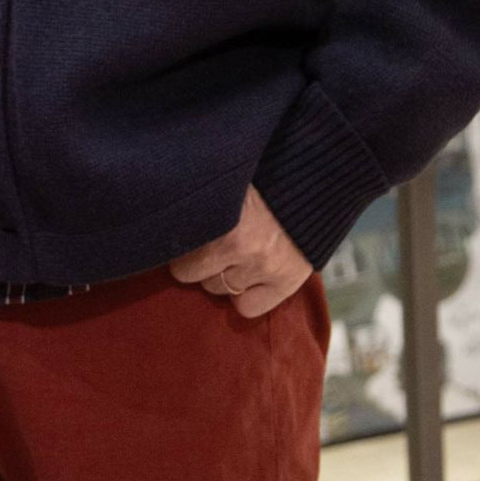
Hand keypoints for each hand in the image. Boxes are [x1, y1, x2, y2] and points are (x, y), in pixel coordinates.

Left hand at [167, 184, 313, 317]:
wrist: (317, 176)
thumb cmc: (265, 172)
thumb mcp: (226, 179)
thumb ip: (202, 199)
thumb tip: (162, 203)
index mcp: (215, 211)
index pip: (175, 244)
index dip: (180, 240)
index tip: (188, 234)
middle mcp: (234, 241)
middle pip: (191, 271)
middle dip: (199, 259)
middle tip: (214, 243)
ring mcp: (260, 264)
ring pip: (216, 288)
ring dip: (222, 274)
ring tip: (237, 254)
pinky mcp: (284, 281)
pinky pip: (246, 308)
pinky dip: (246, 296)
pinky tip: (252, 277)